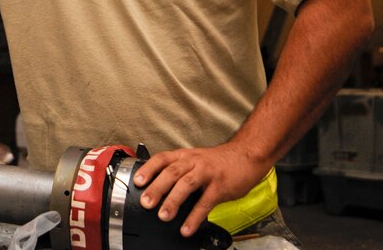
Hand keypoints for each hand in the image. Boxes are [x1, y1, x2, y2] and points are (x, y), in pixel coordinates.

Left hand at [131, 141, 271, 236]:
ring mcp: (207, 173)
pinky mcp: (220, 187)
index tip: (137, 181)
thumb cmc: (217, 161)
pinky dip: (195, 216)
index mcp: (184, 156)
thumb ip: (178, 170)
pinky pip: (205, 202)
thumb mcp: (194, 160)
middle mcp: (193, 162)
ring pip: (186, 185)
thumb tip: (156, 186)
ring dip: (173, 201)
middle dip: (156, 188)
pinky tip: (187, 227)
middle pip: (171, 173)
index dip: (148, 169)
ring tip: (163, 216)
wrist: (246, 156)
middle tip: (145, 202)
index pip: (162, 159)